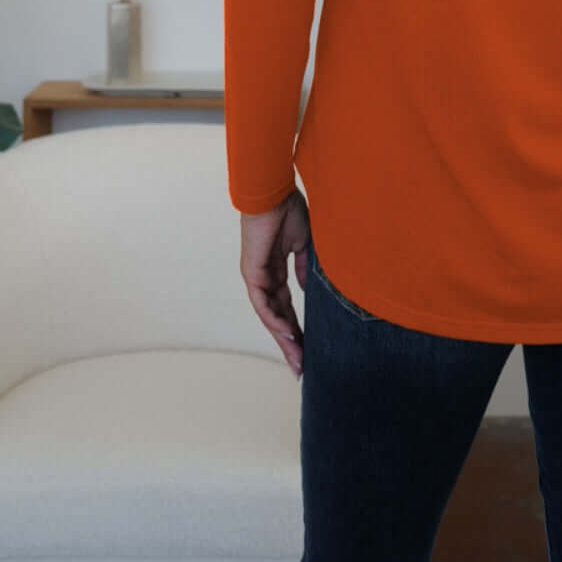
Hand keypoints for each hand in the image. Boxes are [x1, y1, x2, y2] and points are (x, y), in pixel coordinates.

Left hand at [240, 189, 309, 375]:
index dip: (298, 328)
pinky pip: (263, 303)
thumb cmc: (289, 211)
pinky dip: (275, 319)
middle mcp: (265, 279)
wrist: (274, 193)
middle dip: (291, 344)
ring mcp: (257, 277)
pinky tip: (287, 334)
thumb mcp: (304, 244)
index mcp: (277, 272)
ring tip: (298, 359)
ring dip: (284, 338)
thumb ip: (304, 269)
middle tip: (301, 368)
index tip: (309, 349)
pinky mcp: (252, 272)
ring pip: (270, 316)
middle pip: (278, 318)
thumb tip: (307, 290)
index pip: (288, 307)